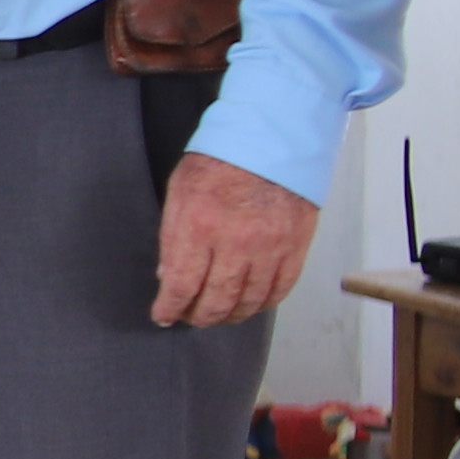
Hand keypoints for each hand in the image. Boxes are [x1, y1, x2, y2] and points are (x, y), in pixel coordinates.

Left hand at [154, 152, 314, 328]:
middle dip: (199, 316)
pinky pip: (280, 289)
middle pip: (216, 300)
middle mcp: (236, 243)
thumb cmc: (220, 161)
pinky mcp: (295, 247)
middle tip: (191, 318)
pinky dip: (263, 303)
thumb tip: (168, 277)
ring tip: (218, 315)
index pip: (181, 285)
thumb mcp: (179, 193)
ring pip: (249, 301)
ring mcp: (270, 247)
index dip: (170, 308)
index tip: (163, 316)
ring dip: (231, 315)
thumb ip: (172, 237)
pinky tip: (250, 304)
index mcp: (199, 227)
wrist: (272, 140)